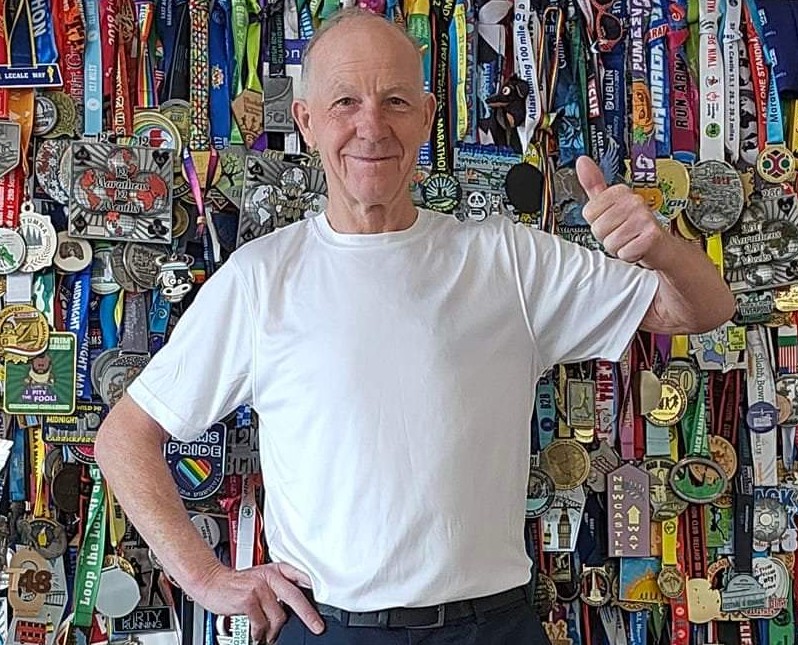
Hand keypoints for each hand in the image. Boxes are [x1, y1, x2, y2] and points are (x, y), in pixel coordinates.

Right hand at [192, 561, 324, 642]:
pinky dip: (260, 632)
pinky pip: (262, 623)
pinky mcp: (248, 600)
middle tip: (317, 627)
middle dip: (309, 615)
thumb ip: (277, 586)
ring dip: (274, 630)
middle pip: (295, 597)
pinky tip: (257, 633)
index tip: (325, 598)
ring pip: (278, 616)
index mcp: (275, 569)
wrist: (211, 581)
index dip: (314, 586)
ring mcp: (259, 587)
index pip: (299, 575)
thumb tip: (295, 605)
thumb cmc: (236, 583)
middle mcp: (269, 576)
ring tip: (268, 634)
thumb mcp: (260, 577)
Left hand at [576, 155, 664, 266]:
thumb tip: (582, 161)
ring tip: (630, 240)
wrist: (661, 246)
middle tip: (622, 233)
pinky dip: (629, 256)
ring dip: (618, 247)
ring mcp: (644, 217)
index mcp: (621, 192)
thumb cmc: (633, 226)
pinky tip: (637, 248)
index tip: (612, 221)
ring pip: (610, 243)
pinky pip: (624, 253)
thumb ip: (594, 185)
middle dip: (607, 237)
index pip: (588, 213)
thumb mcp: (611, 204)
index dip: (597, 223)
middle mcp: (633, 201)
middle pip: (597, 229)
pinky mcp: (651, 236)